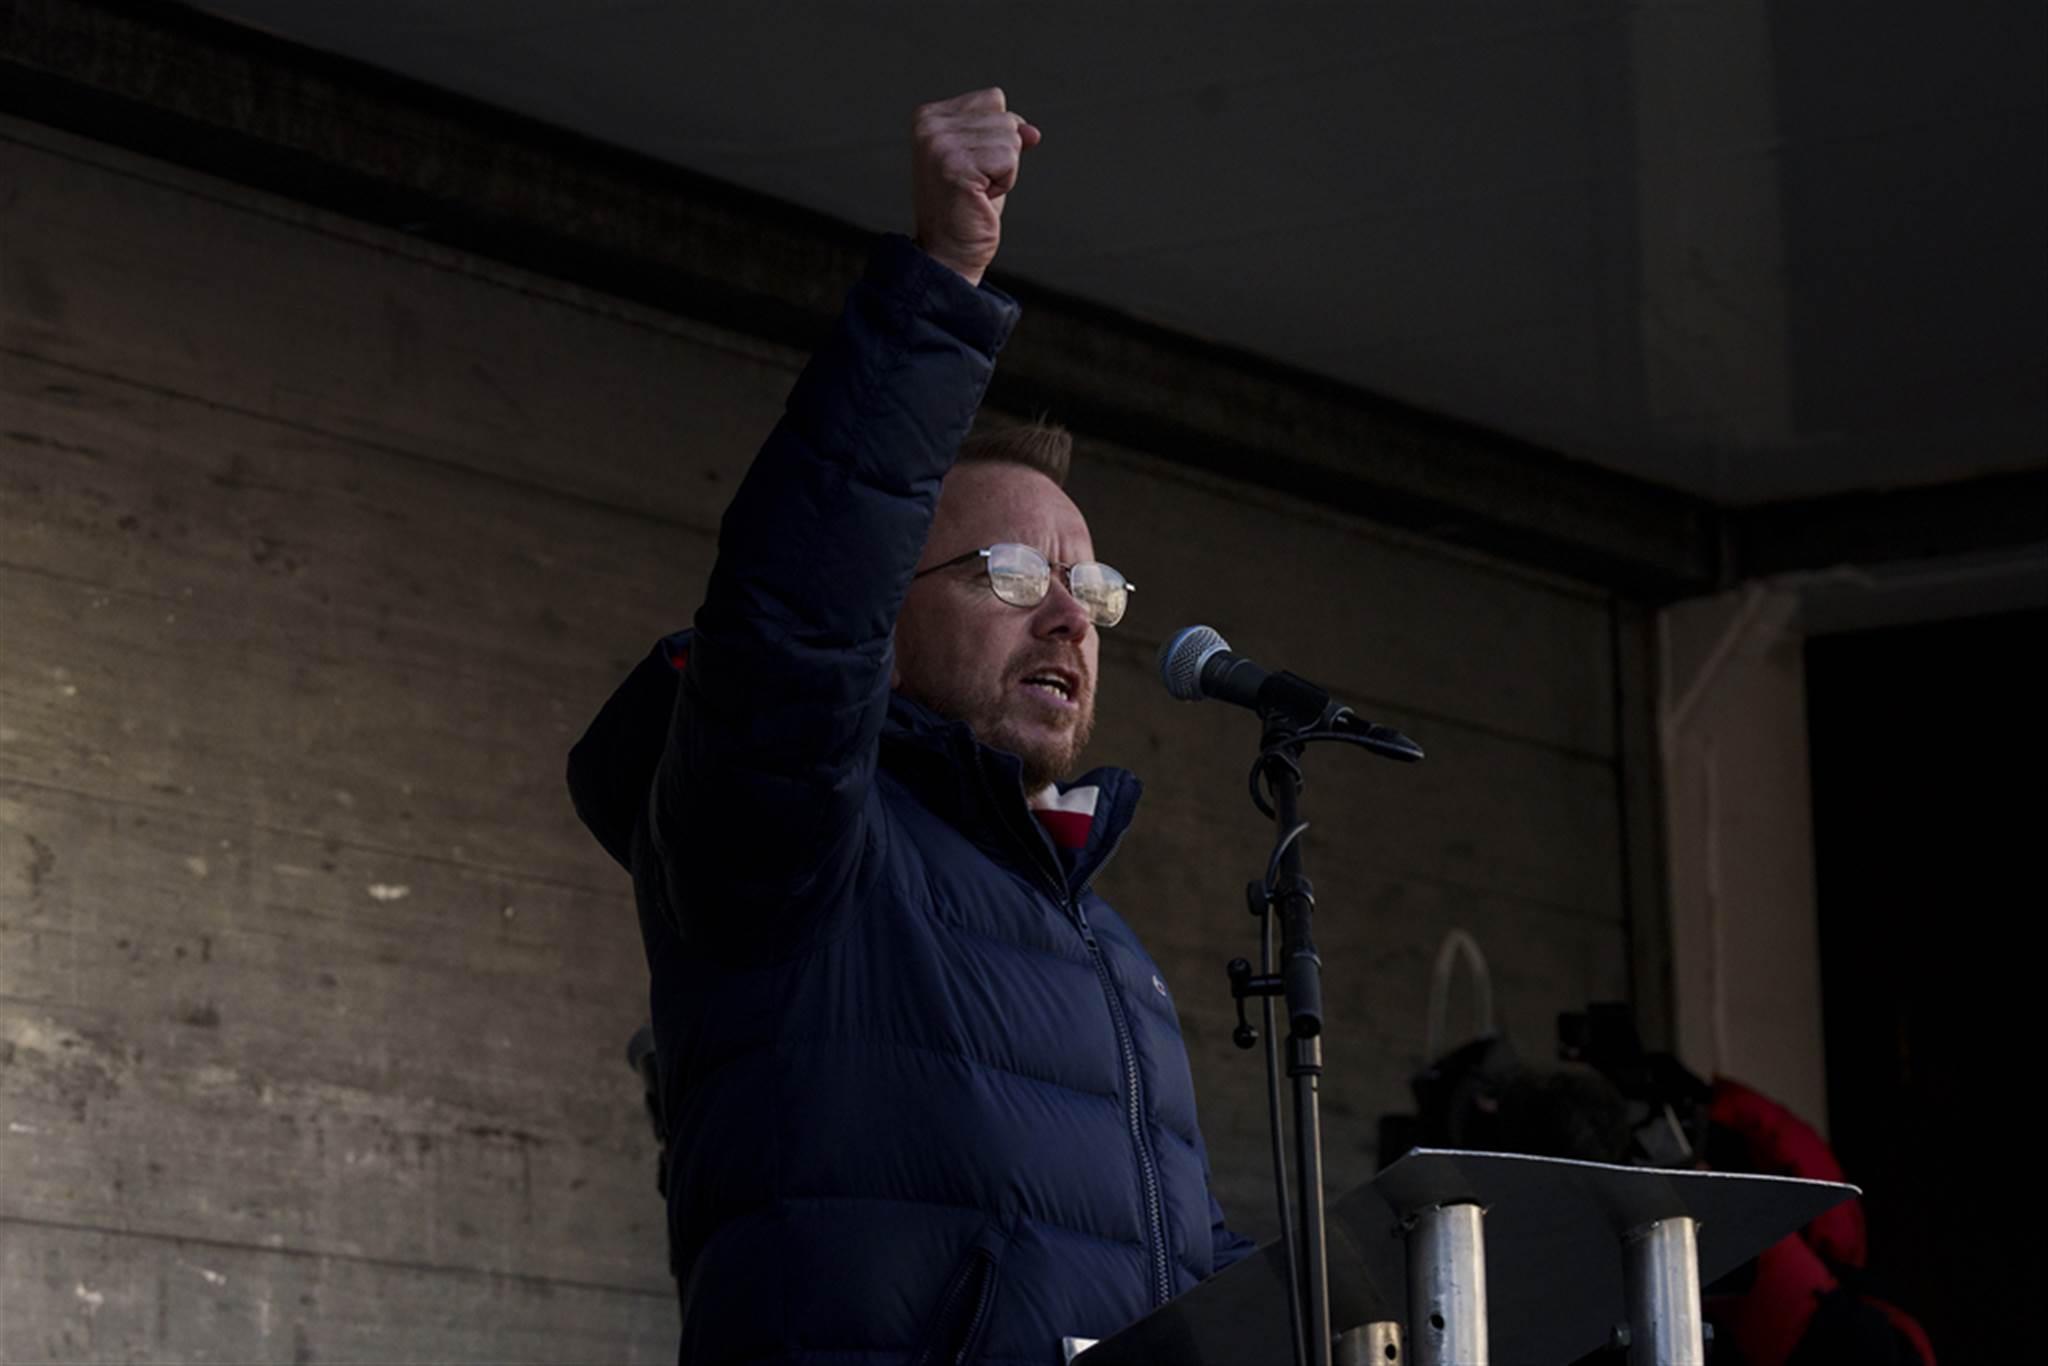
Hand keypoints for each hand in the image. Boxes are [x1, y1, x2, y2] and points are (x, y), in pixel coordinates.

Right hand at [911, 87, 1040, 285]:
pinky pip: (1010, 160)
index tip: (972, 166)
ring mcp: (940, 144)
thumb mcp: (988, 161)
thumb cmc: (967, 208)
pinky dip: (1005, 183)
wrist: (950, 252)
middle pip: (1005, 116)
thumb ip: (1006, 135)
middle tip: (976, 182)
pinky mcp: (956, 166)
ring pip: (1010, 138)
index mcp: (929, 116)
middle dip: (1002, 154)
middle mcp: (930, 125)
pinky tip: (980, 198)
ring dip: (1004, 171)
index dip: (996, 137)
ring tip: (977, 191)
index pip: (993, 99)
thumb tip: (1032, 132)